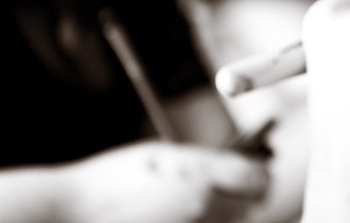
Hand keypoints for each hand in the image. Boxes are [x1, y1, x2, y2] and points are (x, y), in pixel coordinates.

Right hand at [61, 140, 268, 222]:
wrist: (68, 216)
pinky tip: (181, 220)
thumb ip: (202, 162)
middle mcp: (203, 209)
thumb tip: (235, 166)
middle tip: (229, 193)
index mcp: (200, 177)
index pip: (260, 179)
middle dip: (244, 199)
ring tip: (195, 208)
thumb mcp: (160, 156)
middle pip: (252, 207)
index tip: (251, 175)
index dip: (257, 176)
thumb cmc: (107, 184)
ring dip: (226, 217)